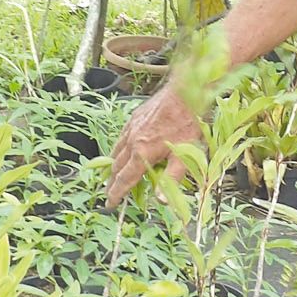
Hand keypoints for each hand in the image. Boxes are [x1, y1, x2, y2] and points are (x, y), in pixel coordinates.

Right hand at [105, 82, 197, 205]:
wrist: (185, 92)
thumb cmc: (188, 123)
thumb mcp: (185, 155)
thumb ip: (172, 178)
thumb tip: (161, 201)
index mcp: (142, 153)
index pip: (125, 179)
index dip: (116, 194)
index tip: (110, 204)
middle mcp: (132, 141)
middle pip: (116, 167)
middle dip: (111, 183)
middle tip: (108, 194)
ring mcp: (131, 128)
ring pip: (116, 151)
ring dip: (112, 166)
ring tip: (111, 176)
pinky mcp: (135, 118)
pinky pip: (121, 138)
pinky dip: (118, 149)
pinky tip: (123, 150)